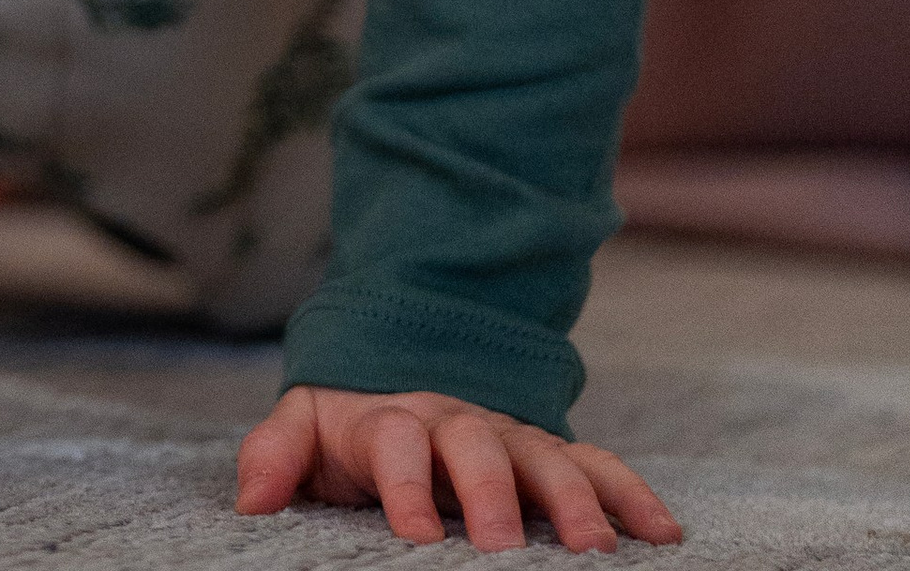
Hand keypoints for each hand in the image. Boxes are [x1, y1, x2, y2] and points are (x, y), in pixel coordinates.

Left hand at [236, 387, 683, 550]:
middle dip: (492, 496)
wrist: (405, 358)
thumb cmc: (350, 420)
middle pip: (475, 447)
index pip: (396, 444)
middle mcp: (455, 422)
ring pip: (544, 458)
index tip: (415, 534)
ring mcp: (509, 435)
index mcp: (391, 418)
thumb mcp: (305, 427)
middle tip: (503, 548)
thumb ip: (273, 455)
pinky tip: (661, 534)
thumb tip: (247, 503)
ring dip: (572, 501)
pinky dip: (629, 495)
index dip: (404, 485)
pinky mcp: (549, 449)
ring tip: (594, 550)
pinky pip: (596, 466)